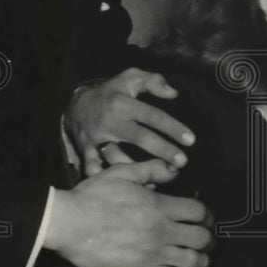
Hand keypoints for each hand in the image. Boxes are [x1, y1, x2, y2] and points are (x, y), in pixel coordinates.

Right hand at [45, 162, 212, 266]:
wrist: (69, 224)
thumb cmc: (94, 195)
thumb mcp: (123, 172)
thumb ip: (152, 170)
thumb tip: (176, 170)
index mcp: (160, 206)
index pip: (199, 211)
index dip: (208, 214)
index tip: (207, 217)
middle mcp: (162, 230)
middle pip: (201, 237)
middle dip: (209, 237)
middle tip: (208, 238)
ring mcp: (154, 253)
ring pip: (193, 260)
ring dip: (203, 258)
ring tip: (202, 257)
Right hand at [64, 68, 194, 176]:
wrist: (76, 106)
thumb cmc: (112, 92)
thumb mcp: (130, 78)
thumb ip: (152, 81)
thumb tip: (173, 93)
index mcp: (123, 103)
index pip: (152, 115)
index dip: (172, 127)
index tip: (190, 140)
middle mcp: (110, 121)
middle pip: (139, 137)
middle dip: (162, 151)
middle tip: (182, 162)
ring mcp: (97, 138)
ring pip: (117, 158)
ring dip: (137, 171)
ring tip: (159, 180)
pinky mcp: (87, 152)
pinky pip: (97, 169)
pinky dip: (110, 180)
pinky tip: (130, 189)